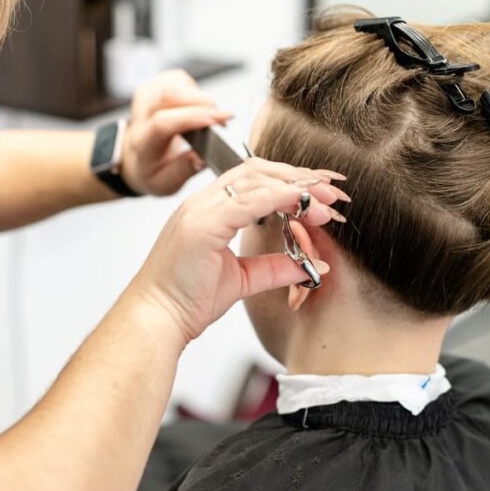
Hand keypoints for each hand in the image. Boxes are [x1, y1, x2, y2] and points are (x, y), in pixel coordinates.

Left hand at [120, 70, 232, 195]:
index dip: (194, 117)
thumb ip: (184, 170)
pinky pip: (179, 79)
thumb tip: (203, 158)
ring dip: (200, 98)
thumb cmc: (152, 170)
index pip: (164, 122)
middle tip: (224, 119)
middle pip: (170, 94)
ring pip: (177, 83)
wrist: (135, 157)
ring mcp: (145, 96)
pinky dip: (195, 91)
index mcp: (142, 142)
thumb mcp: (166, 183)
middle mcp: (140, 115)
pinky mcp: (154, 85)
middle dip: (204, 102)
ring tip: (210, 117)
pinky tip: (197, 107)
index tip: (221, 120)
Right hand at [126, 158, 347, 343]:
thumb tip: (311, 265)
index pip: (253, 180)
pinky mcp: (201, 225)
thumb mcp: (241, 280)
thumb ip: (275, 268)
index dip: (291, 180)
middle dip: (299, 177)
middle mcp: (201, 204)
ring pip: (254, 179)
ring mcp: (199, 211)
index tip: (322, 192)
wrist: (155, 319)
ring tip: (327, 201)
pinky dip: (280, 198)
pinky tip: (304, 203)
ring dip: (296, 186)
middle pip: (257, 170)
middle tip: (334, 191)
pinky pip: (248, 201)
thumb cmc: (184, 301)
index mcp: (207, 211)